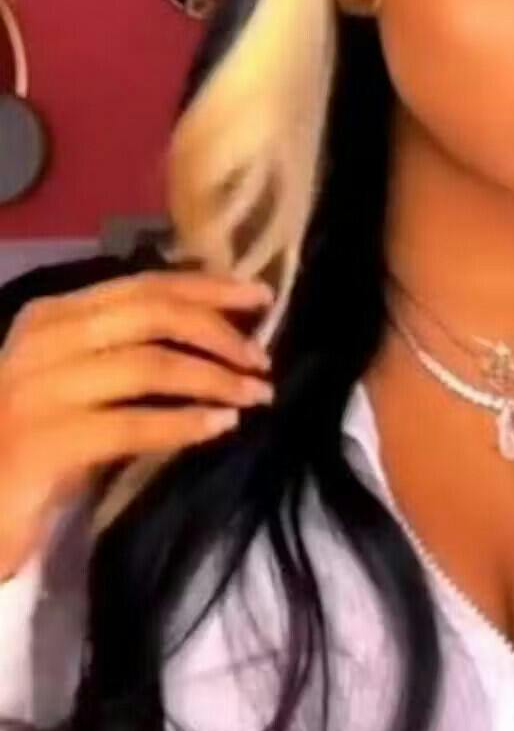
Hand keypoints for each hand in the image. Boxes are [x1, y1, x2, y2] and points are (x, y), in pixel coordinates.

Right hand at [0, 269, 275, 574]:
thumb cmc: (33, 440)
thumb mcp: (76, 381)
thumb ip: (127, 349)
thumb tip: (215, 331)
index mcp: (51, 316)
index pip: (143, 286)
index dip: (207, 288)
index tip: (260, 297)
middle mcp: (43, 342)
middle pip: (151, 315)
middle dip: (218, 331)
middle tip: (263, 357)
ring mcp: (38, 390)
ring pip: (150, 366)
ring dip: (214, 378)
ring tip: (256, 394)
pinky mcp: (42, 443)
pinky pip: (132, 424)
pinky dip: (184, 423)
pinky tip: (221, 426)